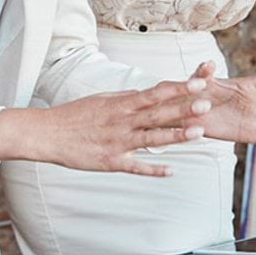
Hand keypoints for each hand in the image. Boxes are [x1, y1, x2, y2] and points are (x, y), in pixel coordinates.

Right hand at [25, 77, 214, 176]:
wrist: (48, 133)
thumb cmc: (74, 115)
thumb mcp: (100, 99)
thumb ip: (125, 98)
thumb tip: (145, 93)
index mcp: (120, 104)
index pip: (154, 93)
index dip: (178, 89)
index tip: (199, 83)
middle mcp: (122, 122)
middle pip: (157, 114)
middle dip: (183, 109)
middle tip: (208, 104)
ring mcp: (117, 143)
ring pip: (151, 139)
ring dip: (175, 136)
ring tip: (198, 133)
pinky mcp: (110, 162)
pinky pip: (135, 167)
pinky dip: (153, 169)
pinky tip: (171, 171)